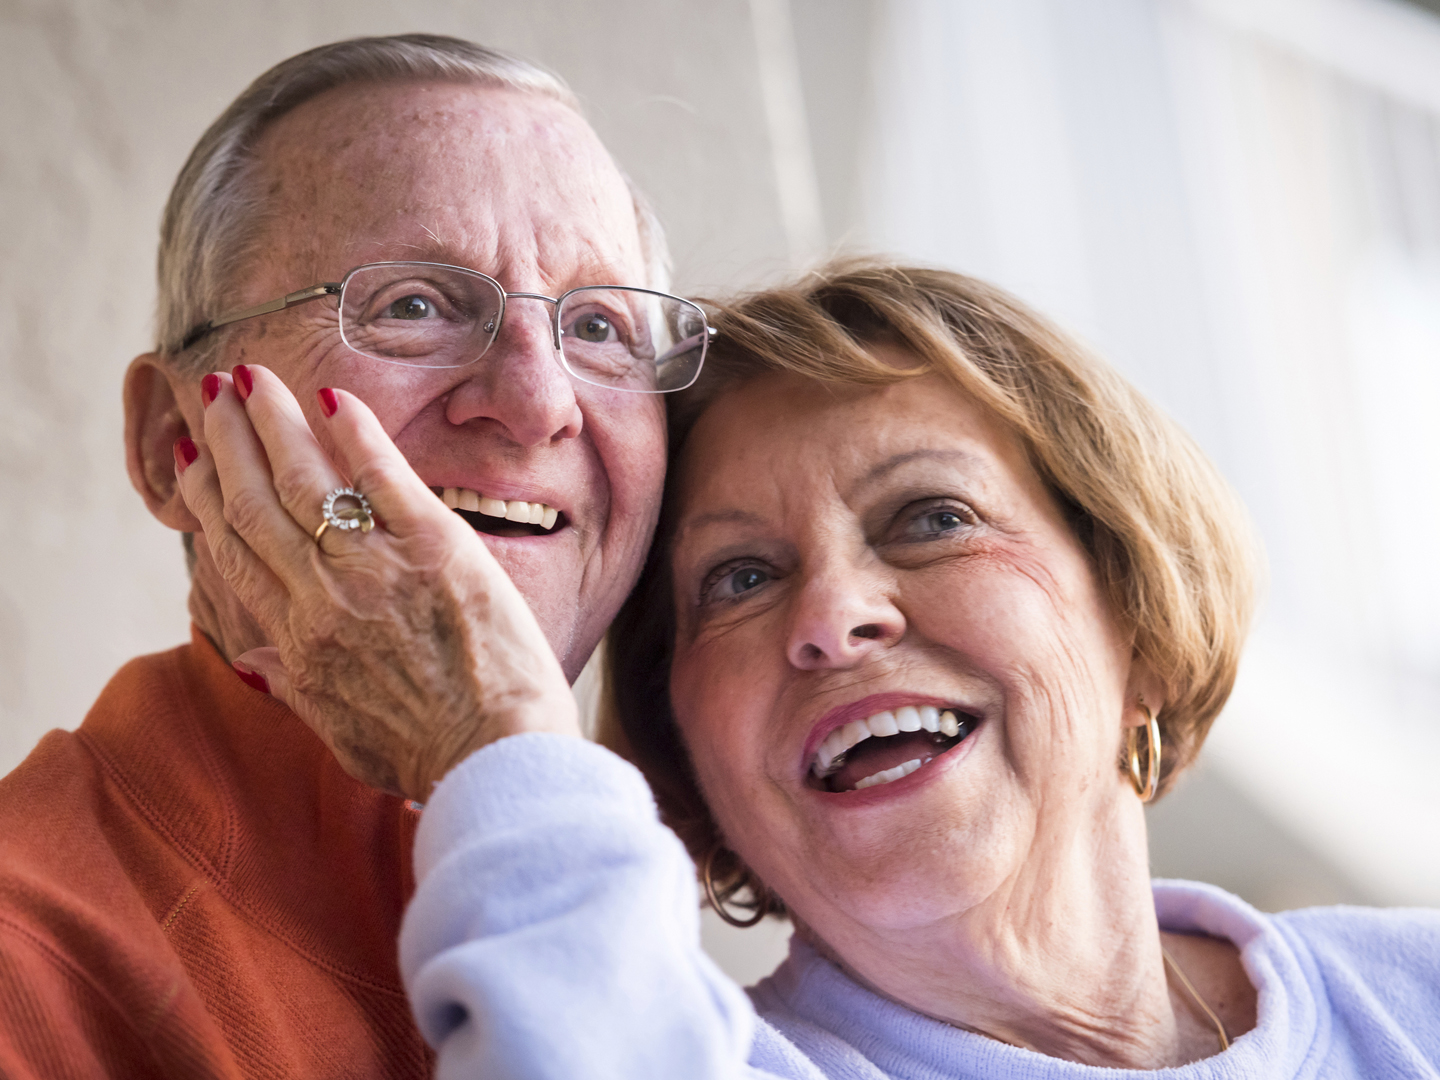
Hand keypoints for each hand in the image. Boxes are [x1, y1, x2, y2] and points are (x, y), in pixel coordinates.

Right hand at [176, 365, 579, 800]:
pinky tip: (333, 399)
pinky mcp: (436, 547)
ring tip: (250, 378)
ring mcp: (376, 567)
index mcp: (295, 642)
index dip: (205, 498)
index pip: (233, 552)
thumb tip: (252, 662)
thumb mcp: (342, 733)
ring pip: (303, 479)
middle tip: (213, 392)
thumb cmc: (426, 755)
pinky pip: (382, 476)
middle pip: (254, 503)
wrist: (495, 759)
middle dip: (228, 440)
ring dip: (271, 421)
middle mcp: (321, 597)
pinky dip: (354, 433)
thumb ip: (294, 688)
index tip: (191, 460)